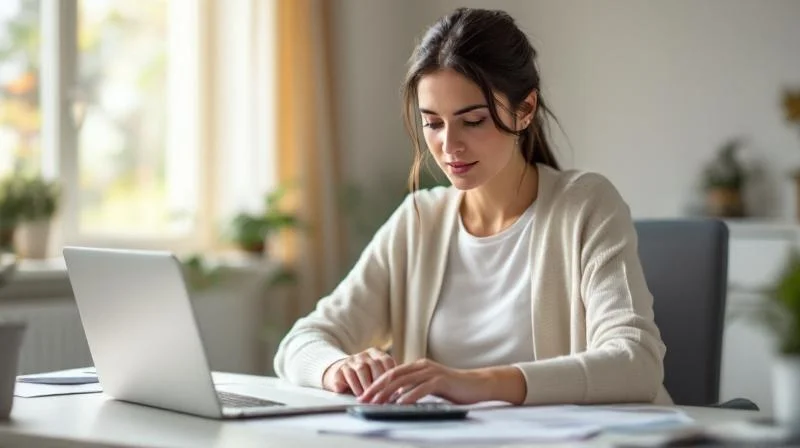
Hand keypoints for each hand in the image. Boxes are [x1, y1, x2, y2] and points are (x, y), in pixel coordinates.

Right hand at [321, 348, 395, 395]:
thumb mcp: (375, 374)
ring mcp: (350, 361)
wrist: (338, 374)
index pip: (386, 361)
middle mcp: (363, 355)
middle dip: (380, 382)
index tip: (396, 389)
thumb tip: (402, 392)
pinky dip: (353, 386)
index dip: (392, 375)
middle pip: (374, 365)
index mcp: (375, 354)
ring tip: (372, 397)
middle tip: (385, 396)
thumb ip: (386, 379)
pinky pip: (347, 376)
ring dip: (367, 385)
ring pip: (361, 370)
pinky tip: (358, 395)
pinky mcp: (339, 369)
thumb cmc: (363, 378)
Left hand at [358, 358, 492, 404]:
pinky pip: (421, 388)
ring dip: (387, 393)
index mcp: (418, 366)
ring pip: (403, 381)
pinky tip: (399, 404)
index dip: (376, 384)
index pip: (392, 373)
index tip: (365, 395)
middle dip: (376, 388)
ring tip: (376, 403)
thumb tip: (396, 398)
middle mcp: (422, 366)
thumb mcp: (430, 386)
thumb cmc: (454, 388)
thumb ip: (415, 388)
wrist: (478, 384)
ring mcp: (432, 372)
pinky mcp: (441, 380)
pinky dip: (408, 396)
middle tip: (364, 399)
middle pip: (393, 375)